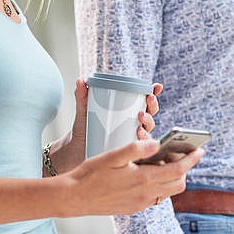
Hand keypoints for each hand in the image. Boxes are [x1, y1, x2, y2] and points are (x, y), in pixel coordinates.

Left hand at [45, 80, 161, 174]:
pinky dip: (144, 141)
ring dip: (149, 122)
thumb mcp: (83, 112)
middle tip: (148, 99)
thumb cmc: (83, 130)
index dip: (153, 93)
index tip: (156, 86)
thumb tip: (80, 80)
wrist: (76, 152)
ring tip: (140, 117)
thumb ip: (82, 96)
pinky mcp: (129, 151)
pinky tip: (139, 135)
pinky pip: (142, 147)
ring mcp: (132, 138)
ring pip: (149, 129)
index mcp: (126, 112)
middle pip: (150, 113)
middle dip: (153, 105)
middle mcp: (133, 124)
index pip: (143, 100)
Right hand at [59, 138, 203, 215]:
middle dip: (184, 169)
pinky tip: (145, 175)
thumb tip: (157, 143)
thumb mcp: (113, 156)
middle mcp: (146, 195)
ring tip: (160, 163)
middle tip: (178, 154)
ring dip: (171, 178)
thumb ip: (137, 149)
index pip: (178, 170)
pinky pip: (155, 198)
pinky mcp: (134, 208)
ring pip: (168, 192)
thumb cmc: (91, 174)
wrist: (75, 197)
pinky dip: (158, 185)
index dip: (191, 159)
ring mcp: (140, 204)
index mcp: (143, 180)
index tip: (199, 150)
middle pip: (178, 183)